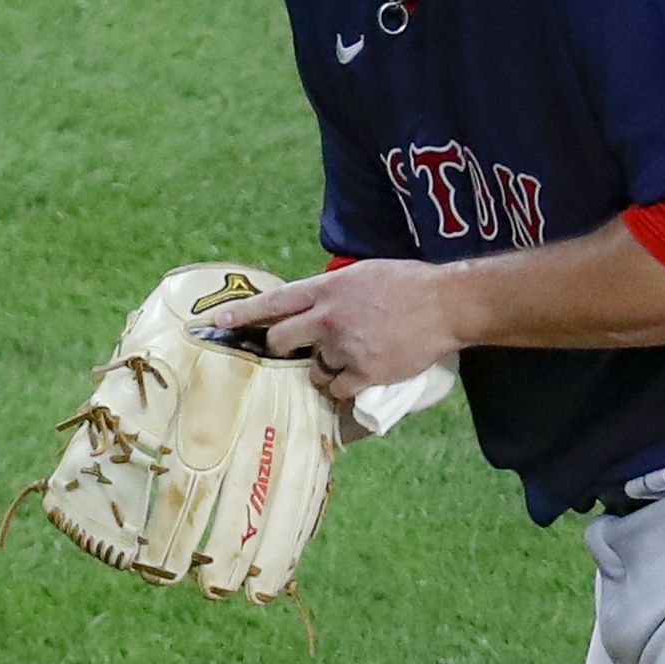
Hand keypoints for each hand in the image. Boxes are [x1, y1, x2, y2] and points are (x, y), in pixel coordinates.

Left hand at [206, 259, 465, 403]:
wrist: (448, 304)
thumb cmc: (410, 283)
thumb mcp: (364, 274)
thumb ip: (333, 291)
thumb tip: (311, 306)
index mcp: (328, 288)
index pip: (274, 302)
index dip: (242, 313)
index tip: (216, 322)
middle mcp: (329, 318)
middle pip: (282, 341)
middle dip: (283, 349)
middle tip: (295, 351)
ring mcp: (346, 347)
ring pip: (314, 371)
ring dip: (327, 369)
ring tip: (356, 356)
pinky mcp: (365, 372)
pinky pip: (339, 389)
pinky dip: (348, 387)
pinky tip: (365, 373)